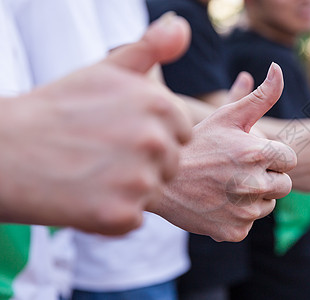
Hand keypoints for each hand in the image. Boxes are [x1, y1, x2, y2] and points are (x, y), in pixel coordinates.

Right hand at [0, 13, 192, 234]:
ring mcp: (138, 179)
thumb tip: (181, 25)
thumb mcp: (106, 70)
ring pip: (153, 193)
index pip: (182, 136)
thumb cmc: (58, 109)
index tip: (118, 133)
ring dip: (127, 191)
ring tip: (90, 173)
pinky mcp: (120, 214)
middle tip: (99, 154)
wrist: (3, 150)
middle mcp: (155, 140)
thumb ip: (150, 49)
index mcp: (160, 104)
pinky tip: (83, 196)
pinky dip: (110, 216)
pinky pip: (132, 219)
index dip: (151, 138)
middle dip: (143, 165)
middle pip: (170, 166)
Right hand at [150, 63, 296, 241]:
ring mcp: (244, 211)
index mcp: (258, 153)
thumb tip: (278, 68)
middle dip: (267, 177)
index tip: (249, 154)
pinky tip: (217, 202)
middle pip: (283, 185)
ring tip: (225, 186)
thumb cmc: (196, 144)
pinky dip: (236, 216)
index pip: (289, 159)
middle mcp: (254, 184)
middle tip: (237, 171)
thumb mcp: (227, 115)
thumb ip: (260, 95)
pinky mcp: (234, 231)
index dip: (271, 156)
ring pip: (267, 205)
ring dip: (253, 197)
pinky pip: (248, 224)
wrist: (160, 181)